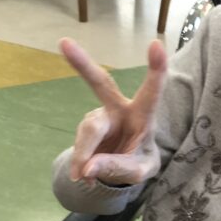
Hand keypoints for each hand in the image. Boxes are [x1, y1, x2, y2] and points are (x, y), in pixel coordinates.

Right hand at [60, 37, 166, 186]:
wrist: (124, 168)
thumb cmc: (140, 160)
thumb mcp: (139, 170)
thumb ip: (119, 168)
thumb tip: (88, 167)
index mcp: (143, 114)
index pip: (152, 91)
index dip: (156, 68)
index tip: (156, 43)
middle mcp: (119, 108)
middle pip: (100, 83)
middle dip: (82, 63)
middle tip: (64, 43)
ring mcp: (100, 115)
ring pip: (88, 130)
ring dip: (83, 154)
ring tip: (83, 176)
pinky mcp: (86, 126)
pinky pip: (78, 144)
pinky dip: (78, 161)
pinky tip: (82, 174)